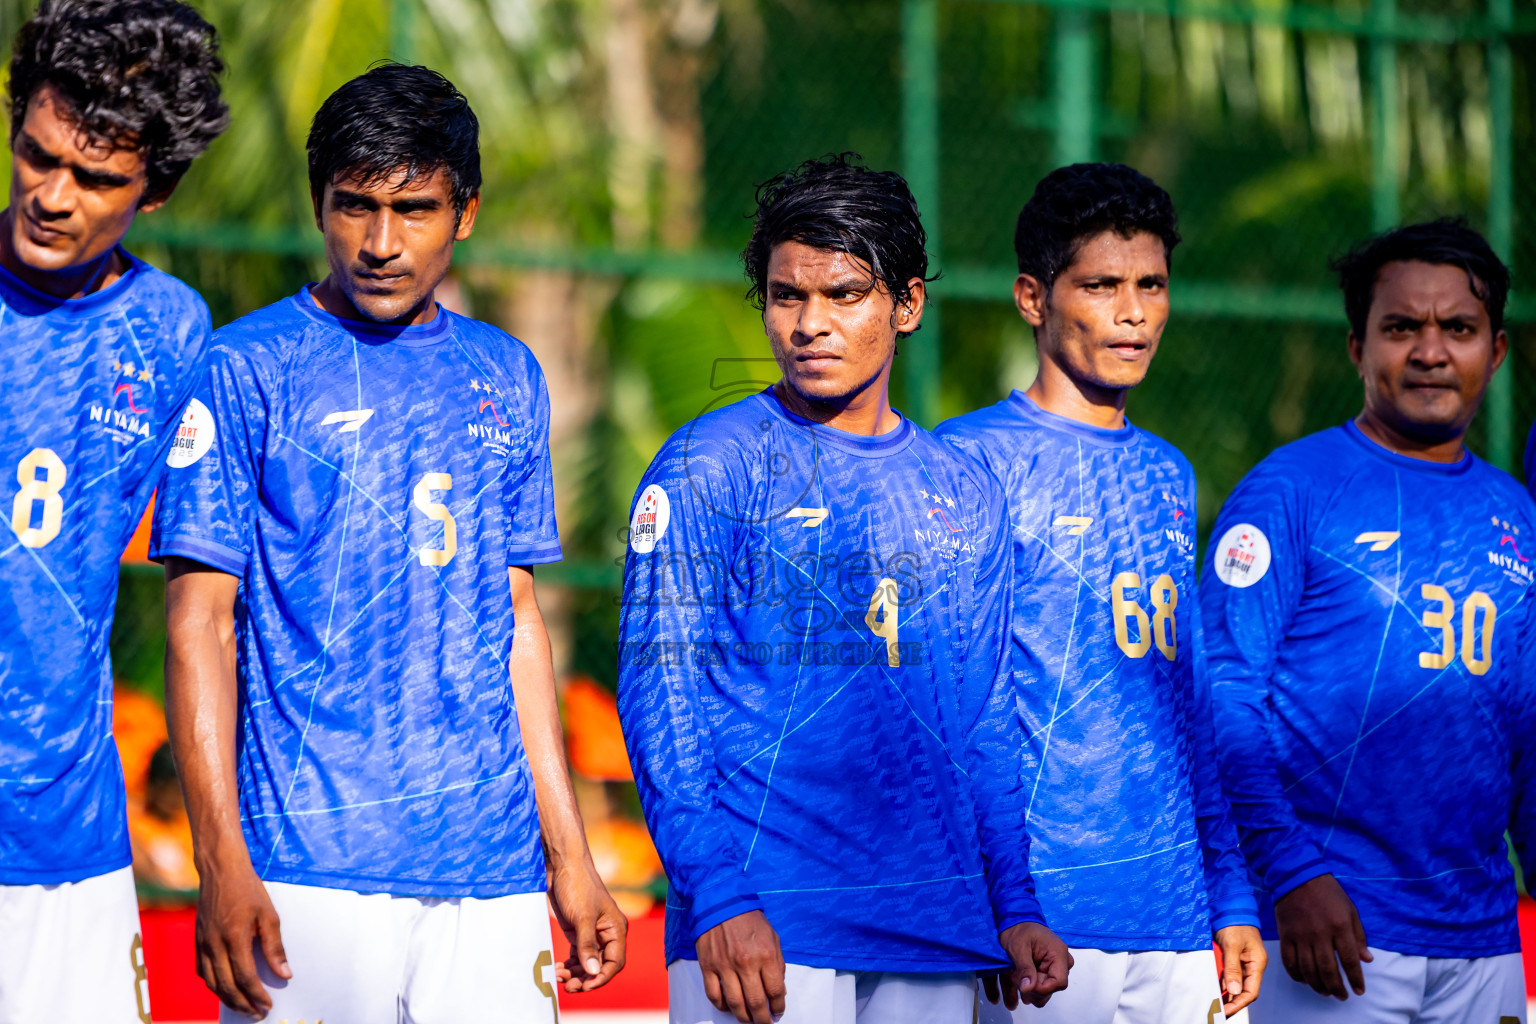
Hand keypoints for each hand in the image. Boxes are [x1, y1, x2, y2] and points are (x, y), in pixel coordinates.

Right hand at [194, 855, 289, 1015]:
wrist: (221, 870)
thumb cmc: (248, 890)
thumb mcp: (269, 915)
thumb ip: (275, 948)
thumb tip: (285, 974)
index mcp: (234, 938)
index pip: (245, 977)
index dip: (256, 995)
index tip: (267, 1005)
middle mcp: (214, 944)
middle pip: (226, 986)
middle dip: (243, 1004)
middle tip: (257, 1014)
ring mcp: (202, 944)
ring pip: (211, 982)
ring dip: (227, 999)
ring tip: (243, 1007)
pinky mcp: (197, 941)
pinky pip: (202, 971)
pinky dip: (213, 985)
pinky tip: (224, 989)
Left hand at [547, 858, 626, 991]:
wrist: (562, 865)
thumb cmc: (577, 886)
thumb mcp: (582, 917)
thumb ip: (587, 945)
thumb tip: (593, 972)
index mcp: (615, 929)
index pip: (614, 962)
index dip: (601, 977)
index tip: (585, 986)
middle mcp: (606, 934)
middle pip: (600, 966)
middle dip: (585, 978)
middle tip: (567, 986)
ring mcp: (591, 933)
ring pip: (587, 963)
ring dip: (575, 973)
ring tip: (558, 977)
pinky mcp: (577, 931)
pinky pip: (577, 955)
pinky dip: (569, 965)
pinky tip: (557, 968)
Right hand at [695, 910, 785, 1023]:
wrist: (721, 902)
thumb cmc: (749, 920)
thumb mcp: (772, 937)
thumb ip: (777, 964)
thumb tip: (777, 989)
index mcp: (765, 955)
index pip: (775, 991)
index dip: (778, 1006)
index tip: (778, 1011)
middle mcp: (745, 963)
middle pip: (756, 1003)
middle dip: (762, 1019)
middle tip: (765, 1022)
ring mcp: (725, 966)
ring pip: (735, 1004)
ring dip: (743, 1017)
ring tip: (748, 1019)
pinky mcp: (708, 966)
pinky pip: (714, 995)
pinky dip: (722, 1006)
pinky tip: (729, 1007)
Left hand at [985, 921, 1072, 1007]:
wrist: (1016, 921)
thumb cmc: (1018, 929)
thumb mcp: (1018, 948)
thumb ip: (1024, 968)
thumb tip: (1028, 988)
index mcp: (1058, 952)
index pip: (1059, 982)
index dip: (1042, 989)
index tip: (1025, 987)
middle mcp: (1062, 960)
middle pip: (1053, 988)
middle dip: (1033, 989)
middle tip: (1016, 980)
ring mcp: (1057, 965)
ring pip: (1047, 989)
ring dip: (1030, 988)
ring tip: (1016, 978)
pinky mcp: (1050, 968)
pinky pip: (1043, 984)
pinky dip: (1031, 985)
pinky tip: (1021, 979)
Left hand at [1214, 924, 1265, 1013]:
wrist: (1229, 905)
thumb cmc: (1234, 922)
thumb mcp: (1232, 945)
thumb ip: (1232, 968)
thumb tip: (1233, 990)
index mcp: (1257, 963)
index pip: (1251, 991)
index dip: (1238, 1003)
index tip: (1225, 1010)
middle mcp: (1251, 965)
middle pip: (1243, 990)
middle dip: (1231, 1000)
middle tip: (1216, 1009)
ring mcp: (1242, 962)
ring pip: (1234, 983)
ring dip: (1224, 991)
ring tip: (1213, 1001)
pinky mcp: (1233, 958)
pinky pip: (1228, 973)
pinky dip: (1221, 980)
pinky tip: (1213, 986)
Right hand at [1273, 873, 1371, 999]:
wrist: (1297, 876)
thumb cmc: (1328, 893)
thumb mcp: (1351, 910)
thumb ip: (1359, 936)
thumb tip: (1366, 960)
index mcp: (1339, 926)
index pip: (1349, 960)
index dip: (1356, 978)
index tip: (1359, 990)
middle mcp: (1320, 934)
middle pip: (1328, 969)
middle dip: (1336, 987)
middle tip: (1341, 996)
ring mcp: (1300, 935)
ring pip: (1308, 969)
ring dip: (1318, 985)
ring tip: (1325, 992)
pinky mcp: (1285, 935)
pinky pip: (1289, 961)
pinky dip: (1297, 974)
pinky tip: (1305, 980)